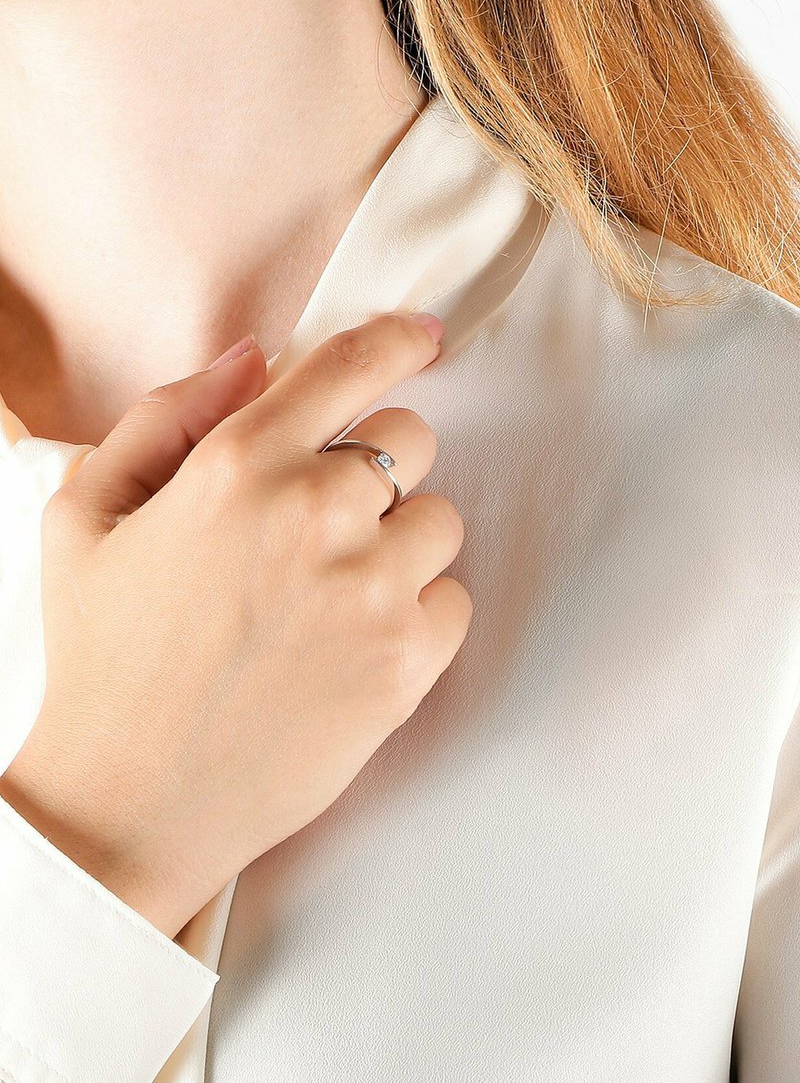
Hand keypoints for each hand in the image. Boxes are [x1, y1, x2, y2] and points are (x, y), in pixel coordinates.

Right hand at [0, 313, 471, 937]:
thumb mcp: (86, 515)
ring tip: (329, 595)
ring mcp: (371, 589)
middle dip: (373, 468)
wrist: (131, 800)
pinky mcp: (407, 662)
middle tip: (319, 523)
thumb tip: (252, 358)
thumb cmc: (103, 657)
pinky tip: (352, 644)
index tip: (421, 338)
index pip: (350, 367)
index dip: (395, 341)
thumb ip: (168, 416)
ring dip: (396, 543)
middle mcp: (316, 513)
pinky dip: (417, 612)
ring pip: (440, 520)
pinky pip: (453, 598)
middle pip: (411, 439)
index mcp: (239, 464)